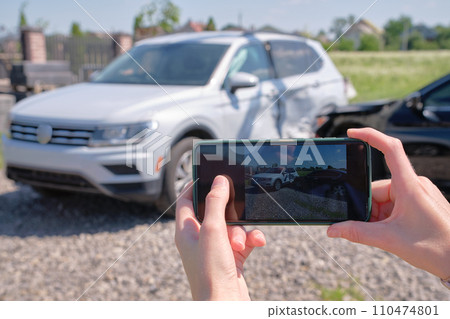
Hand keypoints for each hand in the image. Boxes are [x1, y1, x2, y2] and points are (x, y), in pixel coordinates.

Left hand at [175, 175, 265, 299]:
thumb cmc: (210, 272)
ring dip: (241, 230)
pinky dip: (251, 239)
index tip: (209, 174)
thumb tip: (219, 181)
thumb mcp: (213, 231)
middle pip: (214, 212)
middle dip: (229, 212)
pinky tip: (257, 243)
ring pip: (232, 226)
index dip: (196, 186)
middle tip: (235, 208)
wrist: (226, 304)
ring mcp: (215, 249)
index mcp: (186, 231)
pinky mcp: (231, 258)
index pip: (186, 201)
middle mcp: (199, 239)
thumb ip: (215, 203)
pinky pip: (243, 240)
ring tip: (240, 242)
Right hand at [327, 128, 449, 279]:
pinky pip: (394, 203)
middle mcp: (414, 185)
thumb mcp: (390, 240)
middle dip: (368, 207)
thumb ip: (357, 232)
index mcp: (409, 186)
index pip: (390, 149)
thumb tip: (333, 230)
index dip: (370, 136)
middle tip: (371, 227)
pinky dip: (387, 217)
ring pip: (384, 198)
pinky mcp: (419, 202)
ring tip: (387, 234)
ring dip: (378, 215)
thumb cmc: (436, 247)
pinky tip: (392, 232)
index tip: (351, 133)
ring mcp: (418, 193)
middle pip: (377, 187)